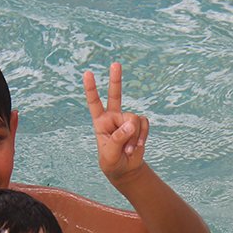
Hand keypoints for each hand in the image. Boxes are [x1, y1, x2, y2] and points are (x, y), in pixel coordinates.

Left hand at [84, 63, 150, 185]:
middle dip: (116, 79)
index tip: (87, 73)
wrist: (126, 169)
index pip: (94, 103)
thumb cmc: (112, 162)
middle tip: (115, 64)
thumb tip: (132, 123)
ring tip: (129, 149)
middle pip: (115, 95)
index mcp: (100, 122)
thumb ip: (118, 138)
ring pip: (133, 119)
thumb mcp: (109, 153)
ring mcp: (127, 119)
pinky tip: (138, 146)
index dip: (91, 89)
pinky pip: (144, 124)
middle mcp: (113, 117)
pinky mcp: (139, 124)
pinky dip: (142, 136)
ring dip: (133, 137)